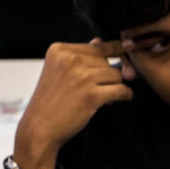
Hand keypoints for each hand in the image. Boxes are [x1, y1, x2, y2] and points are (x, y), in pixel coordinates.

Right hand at [13, 39, 132, 168]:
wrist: (39, 128)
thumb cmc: (51, 100)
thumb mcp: (59, 71)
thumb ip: (80, 55)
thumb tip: (99, 40)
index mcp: (60, 50)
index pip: (99, 46)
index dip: (115, 51)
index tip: (129, 46)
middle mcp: (70, 60)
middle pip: (108, 62)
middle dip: (108, 76)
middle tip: (97, 89)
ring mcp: (81, 77)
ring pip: (117, 75)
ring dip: (114, 87)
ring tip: (100, 97)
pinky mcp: (91, 95)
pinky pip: (121, 90)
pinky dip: (124, 95)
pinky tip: (115, 101)